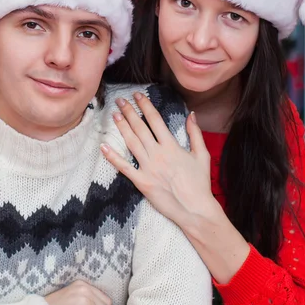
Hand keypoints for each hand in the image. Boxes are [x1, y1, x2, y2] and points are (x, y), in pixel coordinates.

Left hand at [100, 92, 216, 228]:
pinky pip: (124, 167)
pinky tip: (103, 146)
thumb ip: (195, 133)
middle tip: (120, 100)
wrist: (196, 209)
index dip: (145, 106)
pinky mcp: (141, 182)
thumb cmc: (200, 183)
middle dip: (129, 112)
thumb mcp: (202, 155)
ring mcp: (148, 168)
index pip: (155, 120)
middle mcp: (158, 154)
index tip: (137, 96)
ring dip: (122, 127)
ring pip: (131, 143)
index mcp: (171, 146)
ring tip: (114, 114)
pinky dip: (112, 157)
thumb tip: (191, 115)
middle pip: (140, 128)